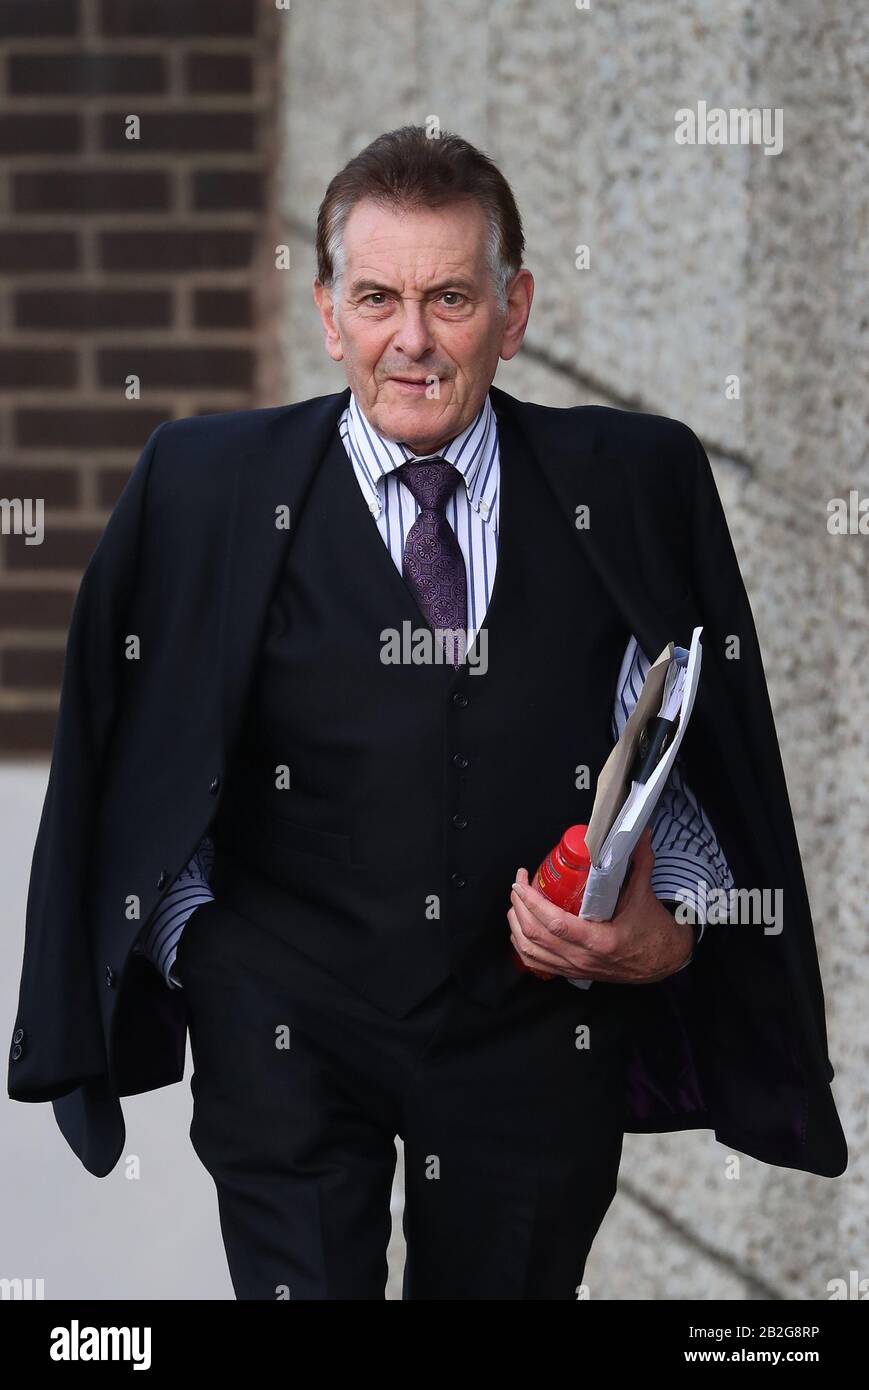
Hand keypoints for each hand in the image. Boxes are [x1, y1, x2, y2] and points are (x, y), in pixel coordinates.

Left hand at [507, 826, 694, 983]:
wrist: (663, 961)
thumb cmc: (654, 932)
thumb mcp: (644, 895)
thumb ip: (640, 862)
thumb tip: (640, 832)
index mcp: (599, 941)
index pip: (554, 923)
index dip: (531, 902)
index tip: (521, 882)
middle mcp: (583, 958)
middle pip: (535, 936)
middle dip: (519, 907)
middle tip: (518, 885)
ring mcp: (576, 968)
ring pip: (530, 952)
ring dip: (516, 927)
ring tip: (515, 904)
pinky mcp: (573, 972)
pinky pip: (537, 964)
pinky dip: (523, 946)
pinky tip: (520, 930)